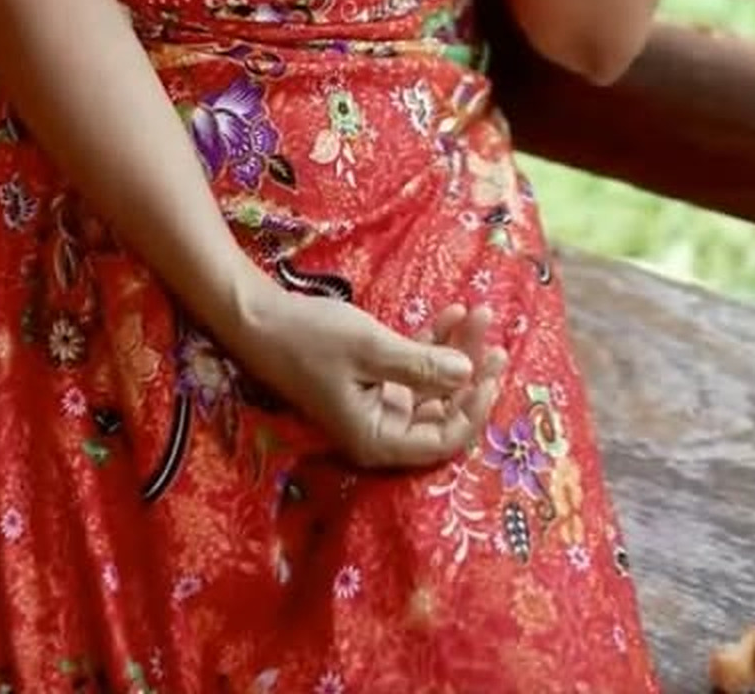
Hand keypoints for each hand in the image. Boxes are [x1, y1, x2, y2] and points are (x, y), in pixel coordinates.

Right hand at [236, 284, 507, 469]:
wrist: (259, 318)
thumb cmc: (311, 338)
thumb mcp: (371, 349)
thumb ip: (422, 365)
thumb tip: (470, 375)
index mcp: (376, 440)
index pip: (442, 442)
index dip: (472, 411)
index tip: (490, 374)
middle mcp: (380, 429)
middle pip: (442, 412)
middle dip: (471, 375)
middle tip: (495, 340)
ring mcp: (377, 403)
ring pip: (432, 385)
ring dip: (456, 353)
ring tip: (479, 315)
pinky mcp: (372, 379)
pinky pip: (413, 367)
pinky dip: (433, 343)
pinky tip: (453, 313)